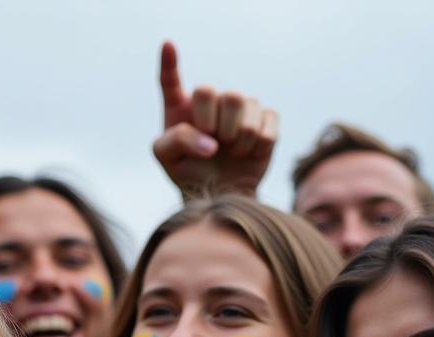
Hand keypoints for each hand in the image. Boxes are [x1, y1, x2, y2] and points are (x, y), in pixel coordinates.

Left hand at [153, 40, 276, 197]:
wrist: (219, 195)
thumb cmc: (189, 175)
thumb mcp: (167, 159)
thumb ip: (178, 141)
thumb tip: (211, 143)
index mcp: (180, 109)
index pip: (171, 82)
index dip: (169, 64)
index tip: (167, 45)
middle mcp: (211, 103)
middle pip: (211, 90)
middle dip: (209, 121)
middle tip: (211, 144)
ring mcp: (239, 109)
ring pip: (242, 102)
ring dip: (234, 137)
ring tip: (229, 152)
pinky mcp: (265, 120)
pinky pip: (266, 122)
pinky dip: (256, 145)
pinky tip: (248, 153)